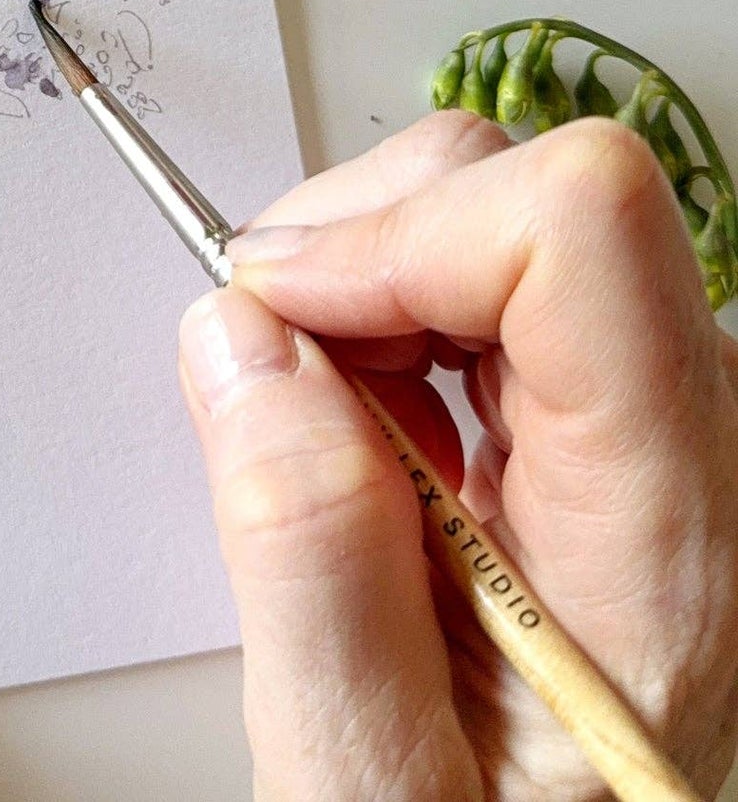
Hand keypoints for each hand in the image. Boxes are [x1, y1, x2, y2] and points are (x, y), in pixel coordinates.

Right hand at [177, 112, 737, 799]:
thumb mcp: (367, 778)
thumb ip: (309, 569)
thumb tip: (240, 338)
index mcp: (670, 536)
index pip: (578, 229)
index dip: (397, 233)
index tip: (275, 313)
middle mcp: (697, 444)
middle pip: (531, 190)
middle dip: (356, 240)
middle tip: (268, 366)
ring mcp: (660, 413)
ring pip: (498, 206)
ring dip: (356, 276)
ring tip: (310, 422)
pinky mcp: (607, 407)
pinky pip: (485, 269)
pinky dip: (378, 309)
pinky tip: (358, 425)